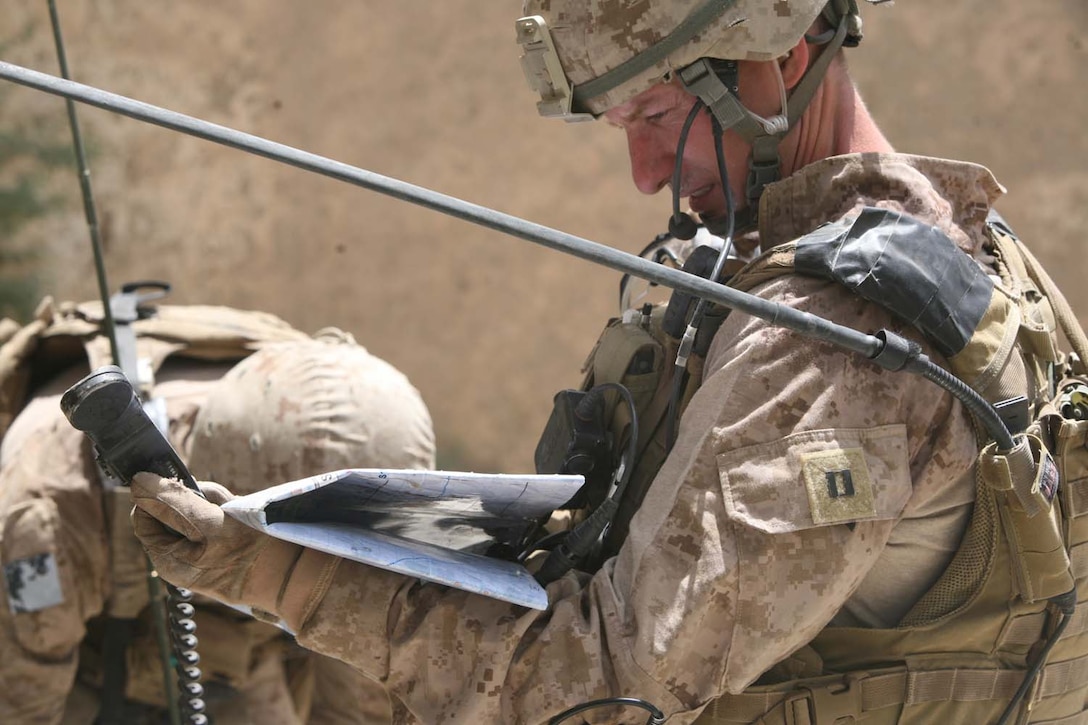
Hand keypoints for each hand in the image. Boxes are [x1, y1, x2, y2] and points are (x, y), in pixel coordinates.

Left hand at [130, 473, 267, 599]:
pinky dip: (230, 507)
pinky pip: (219, 514)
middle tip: (218, 506)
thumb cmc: (251, 554)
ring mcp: (206, 550)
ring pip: (199, 507)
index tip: (185, 487)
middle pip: (173, 509)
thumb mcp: (208, 524)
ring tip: (237, 511)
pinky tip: (246, 516)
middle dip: (196, 498)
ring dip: (216, 501)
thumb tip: (138, 482)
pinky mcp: (227, 542)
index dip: (158, 497)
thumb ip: (173, 503)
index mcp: (168, 560)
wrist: (296, 574)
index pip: (144, 517)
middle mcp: (183, 557)